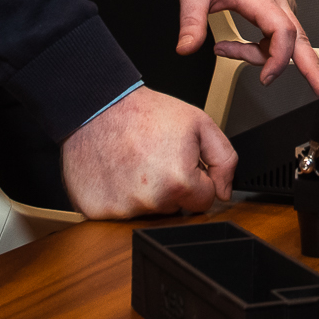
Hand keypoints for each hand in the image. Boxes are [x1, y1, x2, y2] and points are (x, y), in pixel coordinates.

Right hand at [59, 86, 234, 217]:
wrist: (98, 105)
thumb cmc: (144, 112)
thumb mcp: (199, 123)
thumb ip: (224, 159)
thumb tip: (224, 191)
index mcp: (179, 182)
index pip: (204, 200)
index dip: (197, 179)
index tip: (181, 162)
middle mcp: (149, 201)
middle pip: (175, 208)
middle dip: (171, 187)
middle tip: (156, 158)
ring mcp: (120, 209)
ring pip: (147, 212)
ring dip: (144, 193)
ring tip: (134, 162)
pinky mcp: (95, 210)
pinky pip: (117, 212)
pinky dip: (118, 196)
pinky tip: (117, 172)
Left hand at [177, 0, 318, 96]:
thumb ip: (190, 23)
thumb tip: (186, 48)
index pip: (282, 32)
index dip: (277, 58)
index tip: (265, 78)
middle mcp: (278, 0)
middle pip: (302, 40)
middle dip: (312, 68)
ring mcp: (282, 3)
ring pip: (289, 40)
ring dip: (266, 56)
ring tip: (229, 50)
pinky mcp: (281, 5)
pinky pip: (282, 33)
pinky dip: (266, 46)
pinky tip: (243, 44)